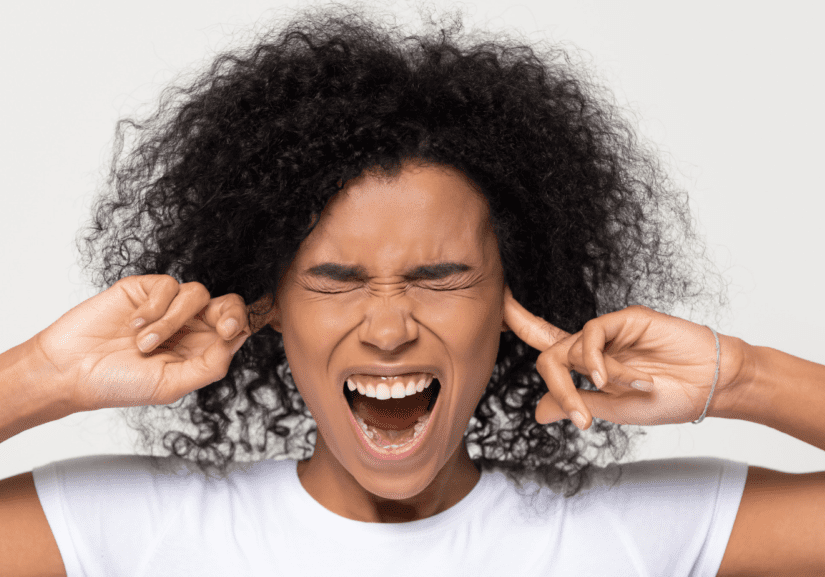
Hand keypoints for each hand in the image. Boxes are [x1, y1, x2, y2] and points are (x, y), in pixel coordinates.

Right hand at [32, 274, 251, 411]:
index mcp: (200, 349)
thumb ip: (209, 365)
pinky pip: (168, 285)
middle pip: (226, 303)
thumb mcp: (171, 384)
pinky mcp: (145, 289)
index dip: (243, 323)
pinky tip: (133, 325)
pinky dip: (154, 308)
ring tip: (143, 344)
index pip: (235, 328)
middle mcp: (188, 326)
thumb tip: (236, 340)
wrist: (71, 370)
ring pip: (197, 294)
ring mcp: (167, 306)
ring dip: (172, 321)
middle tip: (222, 327)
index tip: (231, 331)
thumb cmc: (120, 384)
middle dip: (229, 312)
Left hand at [502, 287, 745, 428]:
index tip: (496, 303)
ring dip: (594, 379)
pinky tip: (614, 378)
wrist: (709, 386)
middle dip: (555, 379)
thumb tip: (536, 412)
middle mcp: (591, 345)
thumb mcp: (611, 411)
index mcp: (585, 365)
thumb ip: (575, 405)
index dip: (517, 320)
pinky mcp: (624, 318)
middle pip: (547, 349)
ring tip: (627, 391)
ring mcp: (607, 330)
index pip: (542, 342)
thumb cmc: (665, 399)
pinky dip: (598, 361)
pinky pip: (592, 335)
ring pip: (570, 348)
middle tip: (581, 414)